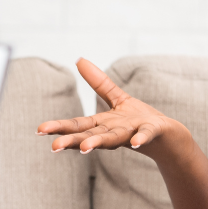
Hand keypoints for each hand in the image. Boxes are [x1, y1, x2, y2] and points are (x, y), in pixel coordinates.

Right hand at [36, 58, 185, 157]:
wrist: (168, 136)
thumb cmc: (138, 119)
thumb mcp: (117, 98)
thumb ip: (98, 82)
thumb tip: (79, 59)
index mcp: (103, 124)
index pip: (77, 125)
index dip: (59, 127)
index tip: (40, 130)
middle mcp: (113, 132)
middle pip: (89, 135)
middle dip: (71, 141)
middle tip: (53, 147)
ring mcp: (131, 133)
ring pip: (111, 139)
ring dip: (98, 143)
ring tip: (84, 148)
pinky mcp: (150, 132)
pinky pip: (144, 135)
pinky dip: (140, 138)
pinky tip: (136, 143)